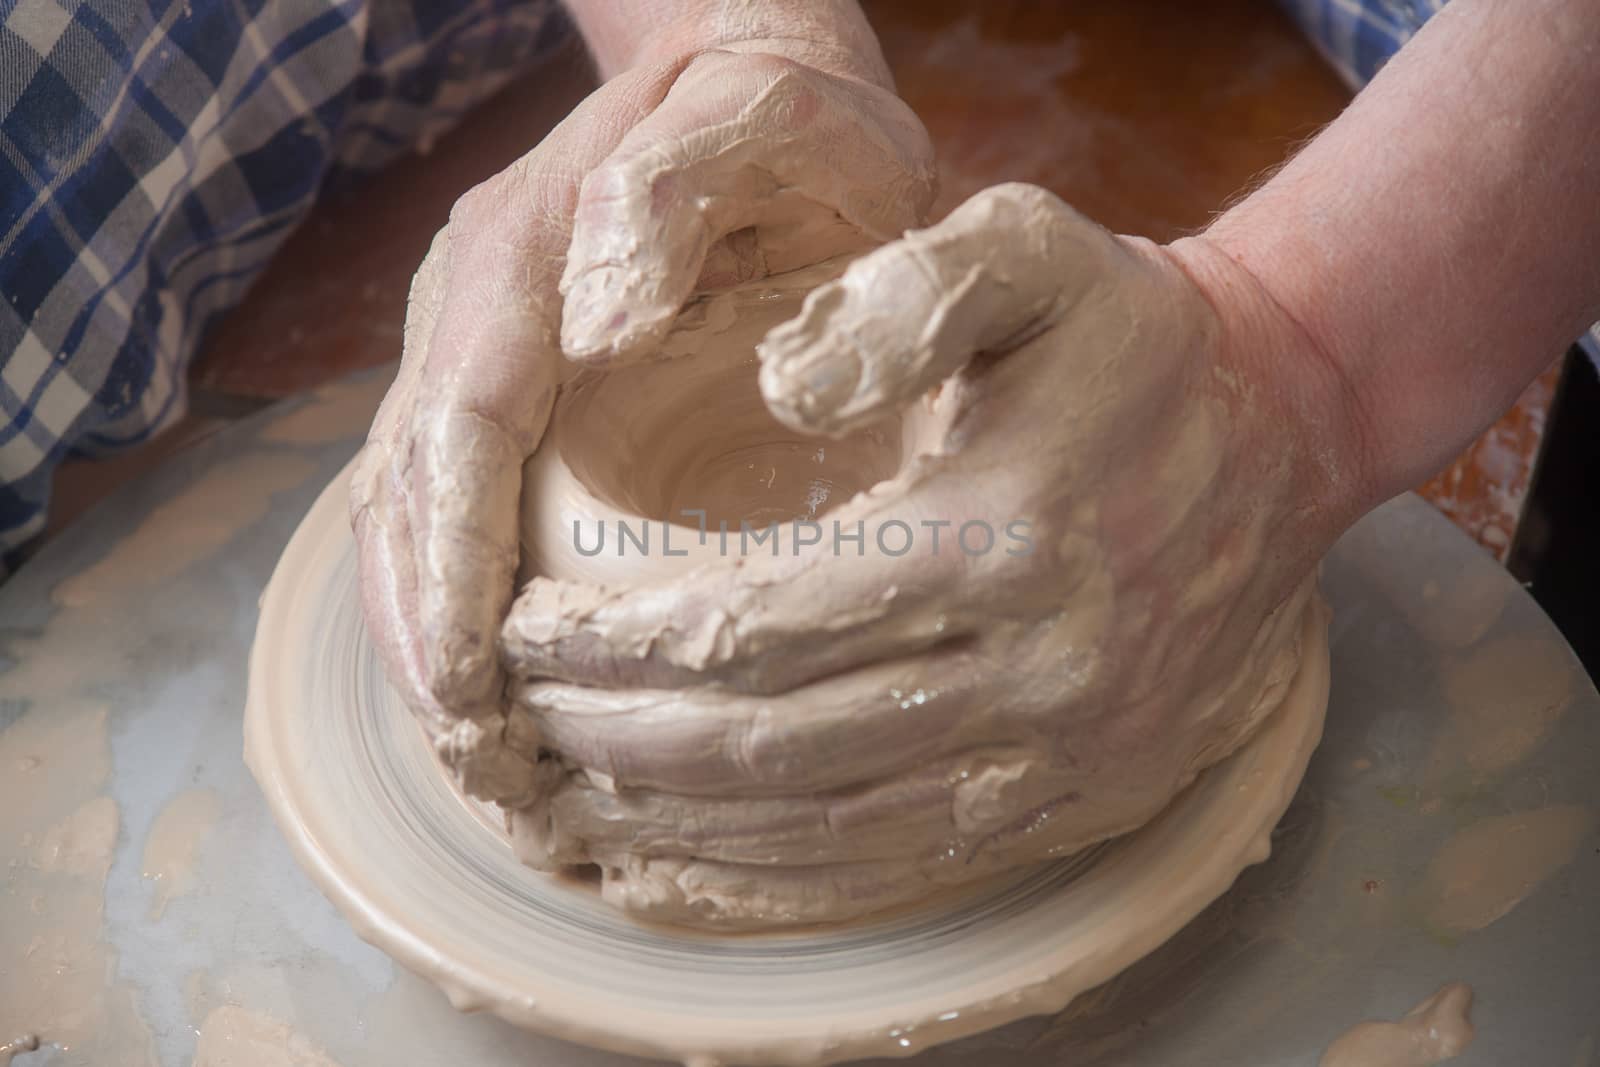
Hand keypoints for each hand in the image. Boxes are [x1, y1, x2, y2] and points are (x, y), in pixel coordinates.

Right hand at [349, 47, 934, 803]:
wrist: (761, 81)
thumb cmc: (776, 111)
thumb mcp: (749, 117)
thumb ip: (668, 192)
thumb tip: (599, 321)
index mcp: (518, 265)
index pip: (456, 435)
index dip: (449, 570)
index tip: (468, 692)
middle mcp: (477, 325)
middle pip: (412, 503)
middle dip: (428, 645)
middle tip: (475, 774)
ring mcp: (489, 365)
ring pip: (425, 527)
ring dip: (439, 654)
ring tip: (486, 776)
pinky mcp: (525, 403)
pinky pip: (471, 525)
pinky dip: (477, 624)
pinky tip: (519, 709)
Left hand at [499, 184, 1364, 924]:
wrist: (1280, 433)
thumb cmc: (1130, 341)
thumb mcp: (1032, 252)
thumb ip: (901, 296)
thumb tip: (783, 392)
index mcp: (1002, 532)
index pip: (758, 620)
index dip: (621, 640)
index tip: (523, 630)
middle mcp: (1034, 668)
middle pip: (774, 740)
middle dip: (620, 738)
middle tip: (516, 719)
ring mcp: (1061, 754)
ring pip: (826, 824)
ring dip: (677, 820)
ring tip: (571, 792)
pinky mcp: (1077, 801)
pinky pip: (898, 867)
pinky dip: (775, 876)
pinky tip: (686, 865)